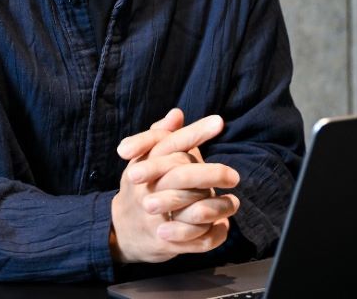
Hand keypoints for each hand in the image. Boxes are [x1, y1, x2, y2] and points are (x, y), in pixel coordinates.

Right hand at [109, 109, 240, 263]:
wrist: (121, 229)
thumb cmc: (141, 187)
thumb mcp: (144, 160)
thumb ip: (161, 136)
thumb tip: (177, 114)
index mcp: (143, 164)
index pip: (170, 144)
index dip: (195, 132)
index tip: (219, 122)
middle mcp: (146, 189)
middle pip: (182, 176)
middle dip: (212, 173)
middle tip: (235, 175)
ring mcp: (154, 217)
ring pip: (194, 210)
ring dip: (218, 207)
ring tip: (233, 202)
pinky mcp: (164, 242)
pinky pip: (197, 240)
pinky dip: (215, 233)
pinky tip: (223, 225)